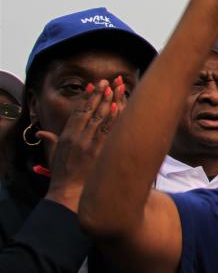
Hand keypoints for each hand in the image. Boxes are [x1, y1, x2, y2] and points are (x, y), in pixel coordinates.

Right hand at [41, 77, 126, 212]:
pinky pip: (108, 132)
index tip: (92, 86)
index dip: (86, 98)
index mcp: (67, 136)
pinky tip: (119, 108)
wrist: (69, 190)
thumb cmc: (62, 173)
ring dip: (108, 102)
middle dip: (99, 96)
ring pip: (100, 119)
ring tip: (115, 89)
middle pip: (90, 112)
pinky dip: (113, 119)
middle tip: (107, 82)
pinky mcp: (99, 151)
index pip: (78, 112)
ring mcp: (89, 144)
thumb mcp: (54, 154)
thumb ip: (51, 140)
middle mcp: (78, 137)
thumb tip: (43, 132)